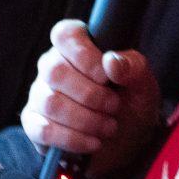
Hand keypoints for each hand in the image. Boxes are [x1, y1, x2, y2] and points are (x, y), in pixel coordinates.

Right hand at [20, 19, 159, 176]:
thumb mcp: (143, 83)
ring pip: (50, 102)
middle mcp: (52, 65)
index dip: (85, 56)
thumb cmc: (132, 102)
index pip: (65, 35)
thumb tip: (110, 62)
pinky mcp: (34, 123)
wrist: (129, 141)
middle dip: (91, 95)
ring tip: (108, 127)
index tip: (106, 77)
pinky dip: (71, 139)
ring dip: (85, 120)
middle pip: (54, 71)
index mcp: (77, 46)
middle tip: (114, 106)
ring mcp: (40, 94)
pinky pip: (41, 130)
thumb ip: (133, 67)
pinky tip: (92, 143)